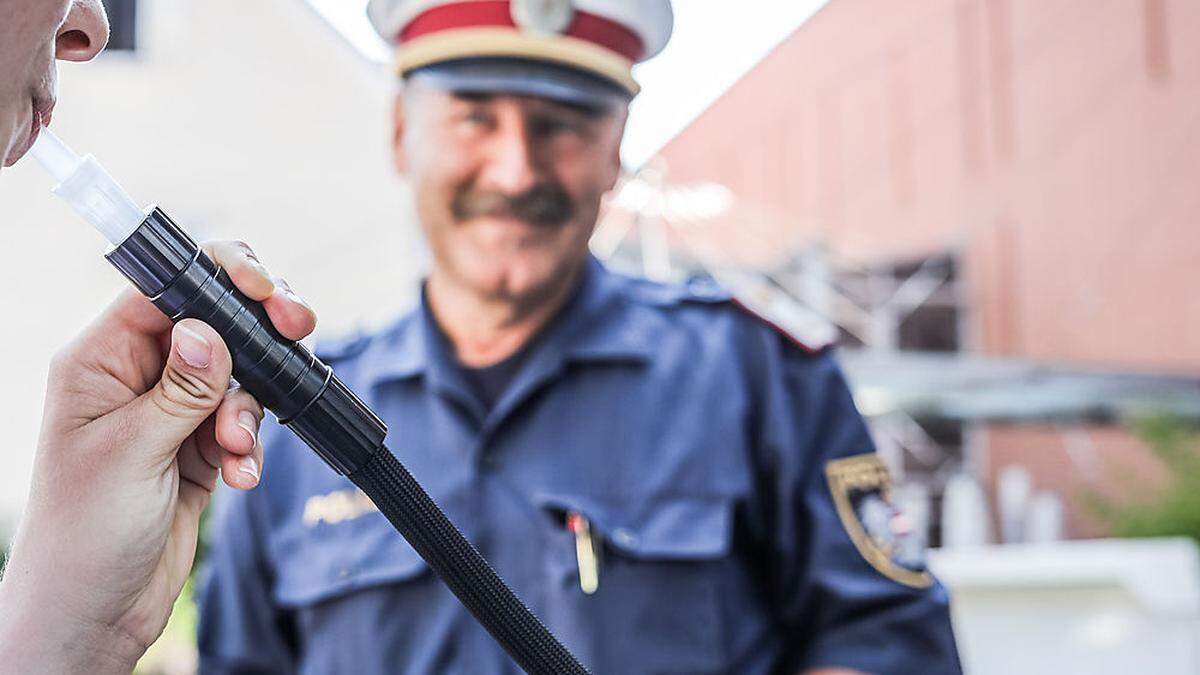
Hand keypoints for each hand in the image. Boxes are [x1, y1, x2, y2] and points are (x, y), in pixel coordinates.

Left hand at [0, 241, 315, 673]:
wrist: (97, 610)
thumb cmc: (83, 534)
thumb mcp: (130, 453)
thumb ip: (179, 389)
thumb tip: (211, 330)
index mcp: (100, 361)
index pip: (162, 291)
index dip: (215, 277)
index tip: (262, 287)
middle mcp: (136, 376)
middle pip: (211, 320)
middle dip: (256, 329)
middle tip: (297, 327)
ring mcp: (172, 410)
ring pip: (238, 374)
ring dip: (249, 409)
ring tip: (235, 449)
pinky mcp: (199, 444)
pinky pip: (244, 422)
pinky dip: (251, 447)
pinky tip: (240, 477)